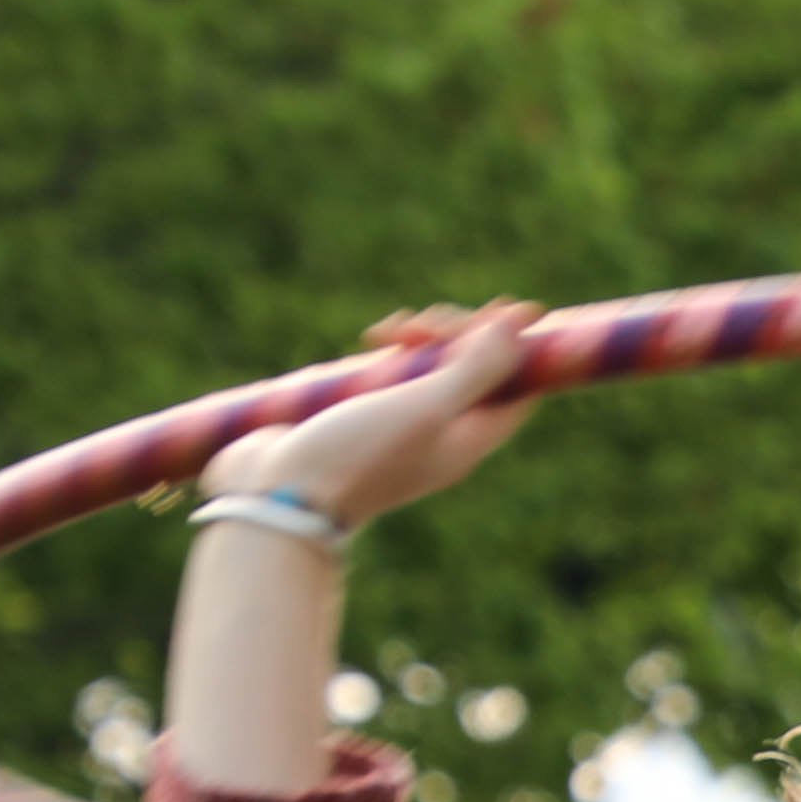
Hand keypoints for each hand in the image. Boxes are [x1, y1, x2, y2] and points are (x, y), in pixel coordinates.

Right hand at [212, 299, 548, 532]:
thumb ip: (477, 369)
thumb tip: (521, 323)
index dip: (518, 347)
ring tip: (387, 331)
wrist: (280, 495)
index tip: (505, 307)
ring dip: (422, 335)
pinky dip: (392, 348)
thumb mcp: (426, 406)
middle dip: (456, 333)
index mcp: (469, 440)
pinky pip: (396, 371)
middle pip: (475, 370)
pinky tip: (373, 337)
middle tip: (421, 324)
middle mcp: (443, 435)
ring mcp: (404, 424)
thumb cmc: (358, 453)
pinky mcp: (367, 412)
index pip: (517, 388)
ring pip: (433, 365)